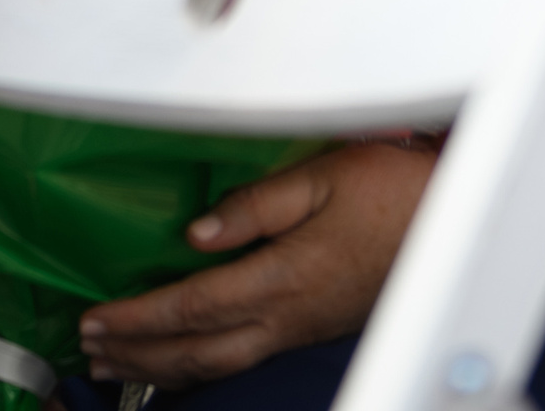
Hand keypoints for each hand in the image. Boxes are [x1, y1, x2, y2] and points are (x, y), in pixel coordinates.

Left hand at [77, 141, 437, 389]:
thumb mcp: (323, 177)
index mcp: (284, 277)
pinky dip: (198, 365)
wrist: (454, 220)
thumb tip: (196, 230)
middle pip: (196, 350)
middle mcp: (287, 316)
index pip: (193, 307)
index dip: (138, 317)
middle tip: (90, 348)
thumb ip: (255, 205)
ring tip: (118, 365)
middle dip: (137, 354)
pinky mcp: (310, 329)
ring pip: (218, 364)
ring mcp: (300, 329)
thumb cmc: (393, 190)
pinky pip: (242, 358)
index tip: (96, 317)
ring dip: (162, 367)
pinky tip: (183, 359)